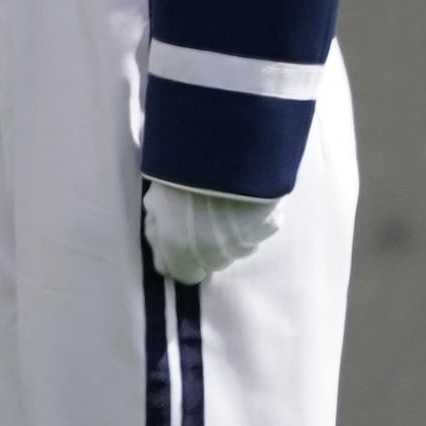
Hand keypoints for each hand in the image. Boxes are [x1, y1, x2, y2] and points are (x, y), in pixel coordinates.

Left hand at [142, 177, 278, 286]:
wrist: (225, 151)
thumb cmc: (180, 173)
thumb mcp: (156, 198)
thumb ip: (158, 225)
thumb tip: (160, 238)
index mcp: (179, 248)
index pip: (182, 274)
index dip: (179, 259)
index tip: (179, 242)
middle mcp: (214, 253)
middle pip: (211, 261)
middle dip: (205, 245)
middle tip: (202, 215)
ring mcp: (245, 242)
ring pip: (238, 248)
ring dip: (231, 234)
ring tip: (225, 203)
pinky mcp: (270, 226)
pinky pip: (260, 229)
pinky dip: (254, 219)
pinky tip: (245, 197)